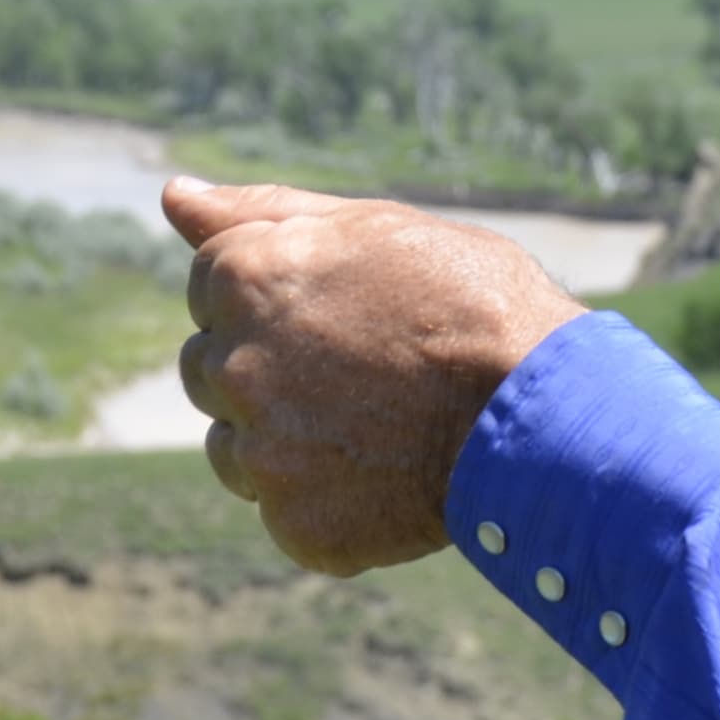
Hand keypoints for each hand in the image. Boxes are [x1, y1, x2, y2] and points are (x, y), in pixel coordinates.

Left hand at [165, 179, 588, 572]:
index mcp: (245, 279)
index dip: (279, 296)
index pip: (209, 288)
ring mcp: (263, 455)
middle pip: (211, 370)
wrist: (546, 411)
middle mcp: (234, 367)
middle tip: (361, 370)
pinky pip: (288, 514)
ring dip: (284, 440)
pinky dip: (329, 503)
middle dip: (267, 367)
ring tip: (373, 426)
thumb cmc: (471, 301)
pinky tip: (388, 476)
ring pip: (235, 450)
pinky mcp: (297, 525)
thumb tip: (173, 194)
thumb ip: (264, 213)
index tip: (340, 308)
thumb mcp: (374, 229)